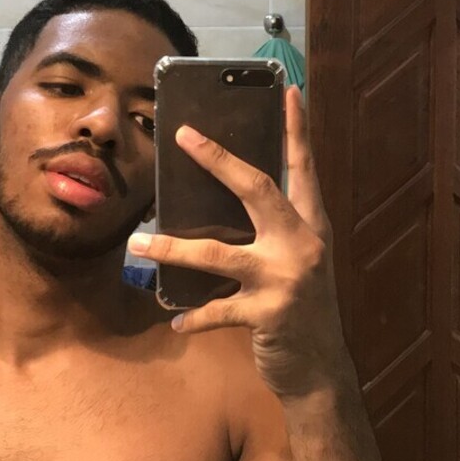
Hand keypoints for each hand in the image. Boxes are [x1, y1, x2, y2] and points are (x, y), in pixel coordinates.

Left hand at [127, 85, 351, 400]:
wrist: (321, 371)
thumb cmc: (302, 310)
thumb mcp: (298, 262)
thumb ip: (273, 232)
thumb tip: (221, 201)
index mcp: (311, 226)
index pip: (303, 168)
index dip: (297, 130)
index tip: (289, 89)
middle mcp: (303, 244)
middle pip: (258, 190)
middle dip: (218, 160)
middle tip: (183, 136)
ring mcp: (286, 279)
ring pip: (219, 254)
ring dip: (172, 247)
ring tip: (138, 242)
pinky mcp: (269, 315)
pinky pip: (218, 311)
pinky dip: (194, 316)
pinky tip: (176, 322)